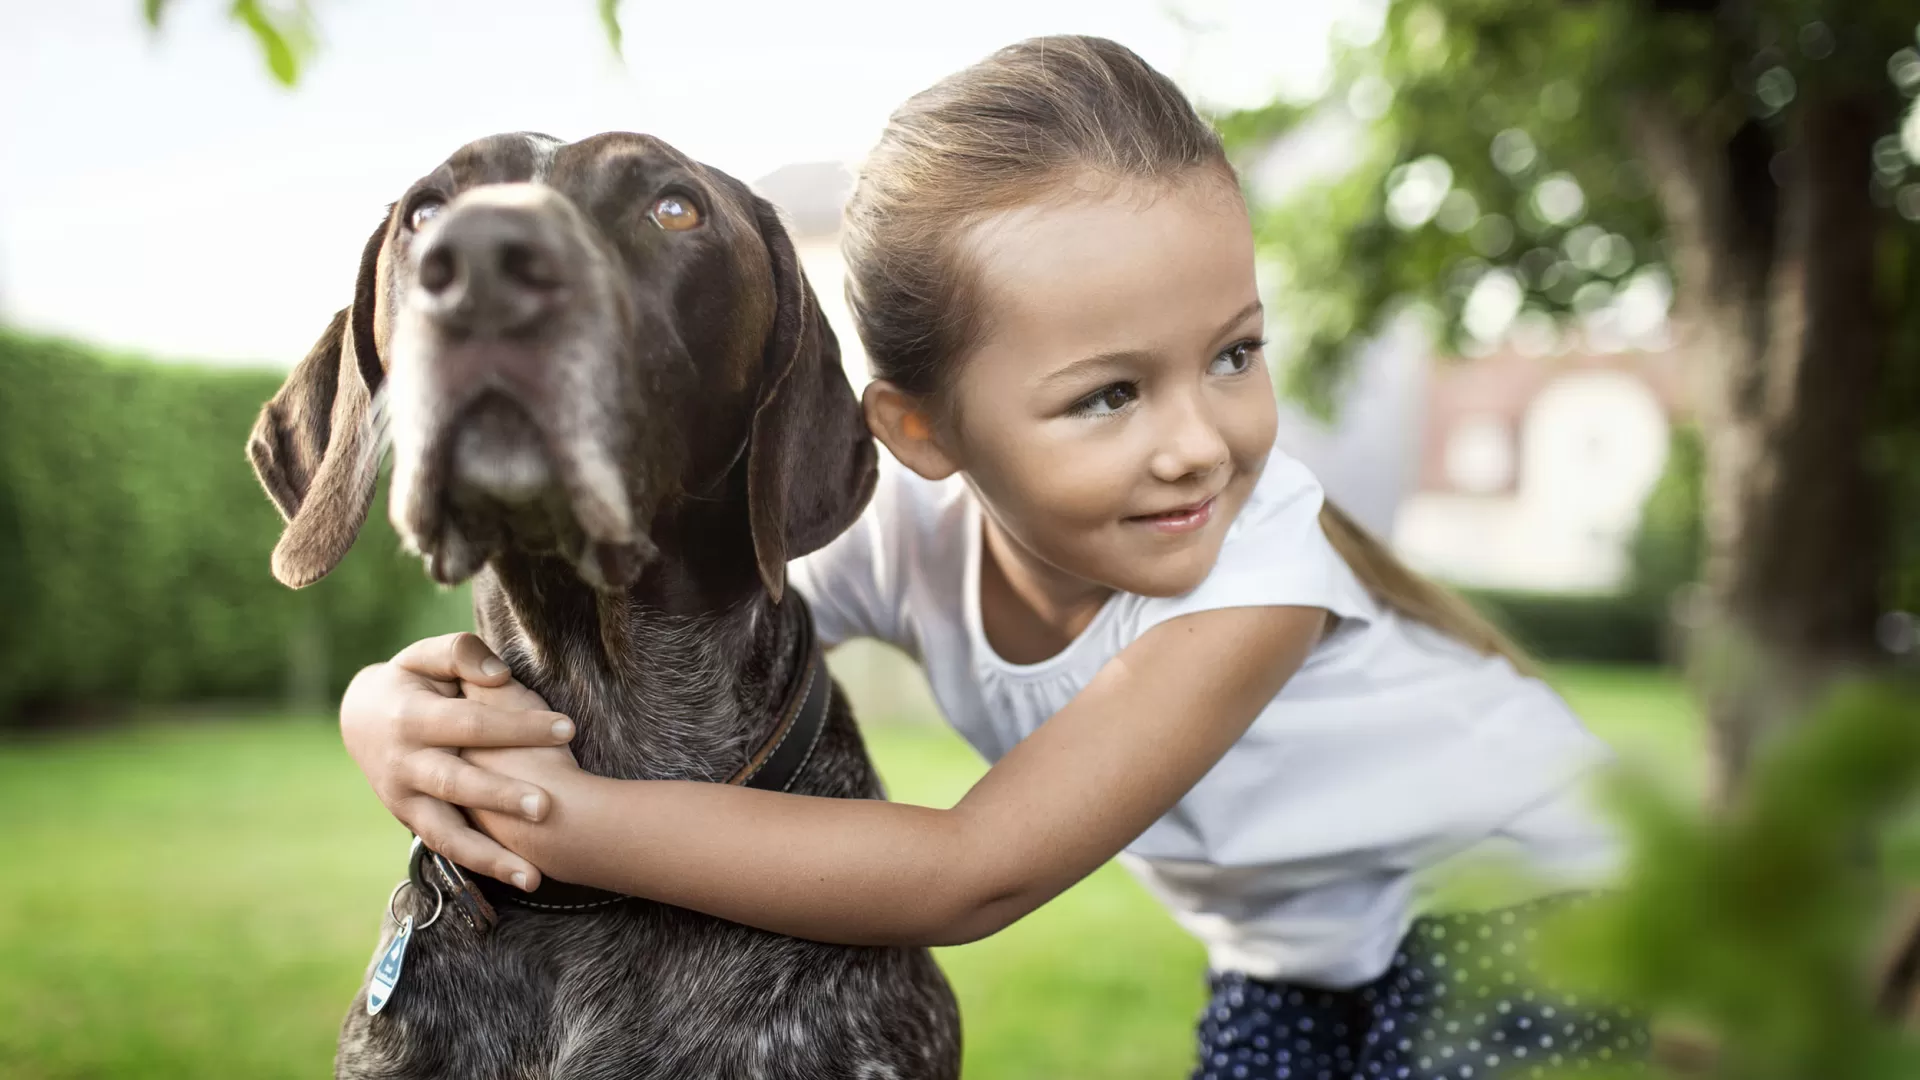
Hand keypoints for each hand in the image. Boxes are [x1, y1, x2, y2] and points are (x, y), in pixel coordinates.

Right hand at [339, 632, 574, 889]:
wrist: (359, 721)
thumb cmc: (409, 682)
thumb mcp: (425, 656)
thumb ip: (461, 655)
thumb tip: (500, 675)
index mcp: (412, 718)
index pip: (473, 724)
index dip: (519, 726)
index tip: (568, 729)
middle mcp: (405, 763)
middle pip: (457, 783)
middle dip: (501, 796)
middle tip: (546, 807)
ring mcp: (404, 798)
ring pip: (447, 832)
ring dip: (489, 854)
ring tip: (533, 874)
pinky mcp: (410, 820)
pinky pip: (448, 848)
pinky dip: (482, 865)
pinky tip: (522, 877)